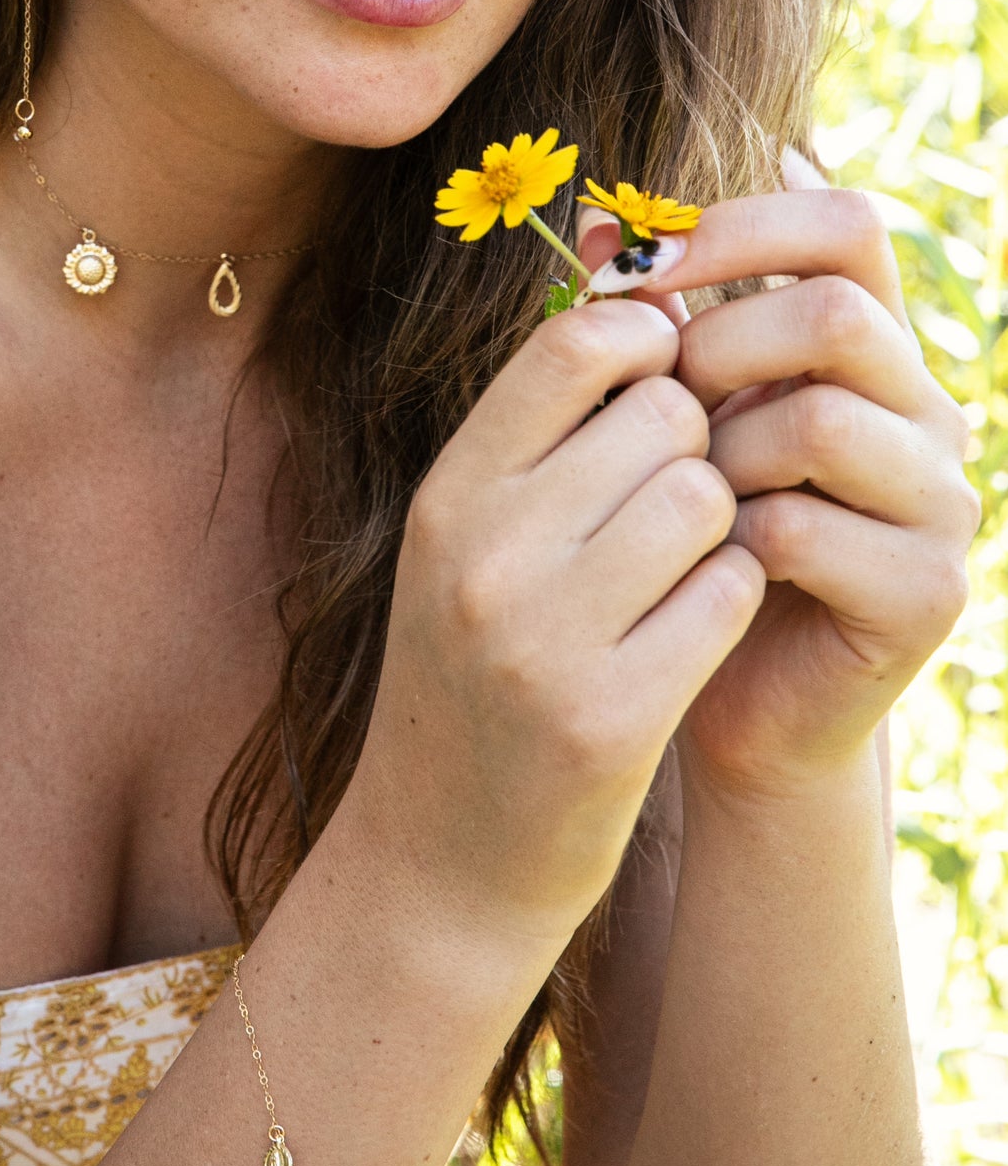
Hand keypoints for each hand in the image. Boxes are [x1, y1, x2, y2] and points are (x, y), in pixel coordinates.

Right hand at [343, 299, 765, 960]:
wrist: (438, 858)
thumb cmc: (471, 672)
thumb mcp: (461, 543)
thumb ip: (536, 437)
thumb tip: (644, 307)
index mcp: (447, 496)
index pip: (574, 345)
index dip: (645, 344)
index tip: (658, 382)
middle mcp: (482, 556)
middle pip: (662, 415)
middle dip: (692, 444)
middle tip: (671, 497)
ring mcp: (544, 641)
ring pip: (705, 498)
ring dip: (717, 525)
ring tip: (678, 567)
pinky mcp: (611, 718)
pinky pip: (727, 594)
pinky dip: (727, 600)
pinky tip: (690, 630)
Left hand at [589, 180, 978, 803]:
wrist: (722, 691)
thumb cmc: (687, 530)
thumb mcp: (673, 407)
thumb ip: (656, 316)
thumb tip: (597, 217)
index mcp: (873, 344)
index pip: (848, 225)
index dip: (746, 224)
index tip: (645, 264)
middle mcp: (926, 410)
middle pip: (837, 316)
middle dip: (719, 349)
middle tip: (661, 408)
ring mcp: (939, 501)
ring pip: (820, 421)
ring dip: (721, 454)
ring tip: (686, 497)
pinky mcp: (924, 591)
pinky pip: (805, 528)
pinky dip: (729, 540)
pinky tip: (704, 561)